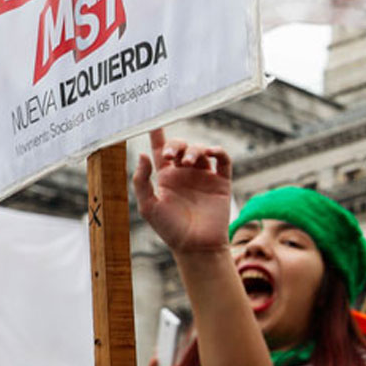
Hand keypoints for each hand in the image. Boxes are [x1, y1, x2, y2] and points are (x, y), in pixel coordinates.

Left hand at [133, 129, 233, 254]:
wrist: (196, 246)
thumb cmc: (170, 229)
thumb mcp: (148, 205)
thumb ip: (142, 180)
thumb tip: (142, 154)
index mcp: (166, 178)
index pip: (161, 150)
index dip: (158, 134)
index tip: (154, 119)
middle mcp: (185, 174)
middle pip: (181, 147)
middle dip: (177, 145)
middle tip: (172, 156)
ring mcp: (204, 177)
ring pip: (201, 151)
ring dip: (194, 150)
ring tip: (187, 163)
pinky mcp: (221, 182)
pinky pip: (223, 160)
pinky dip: (218, 152)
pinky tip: (210, 153)